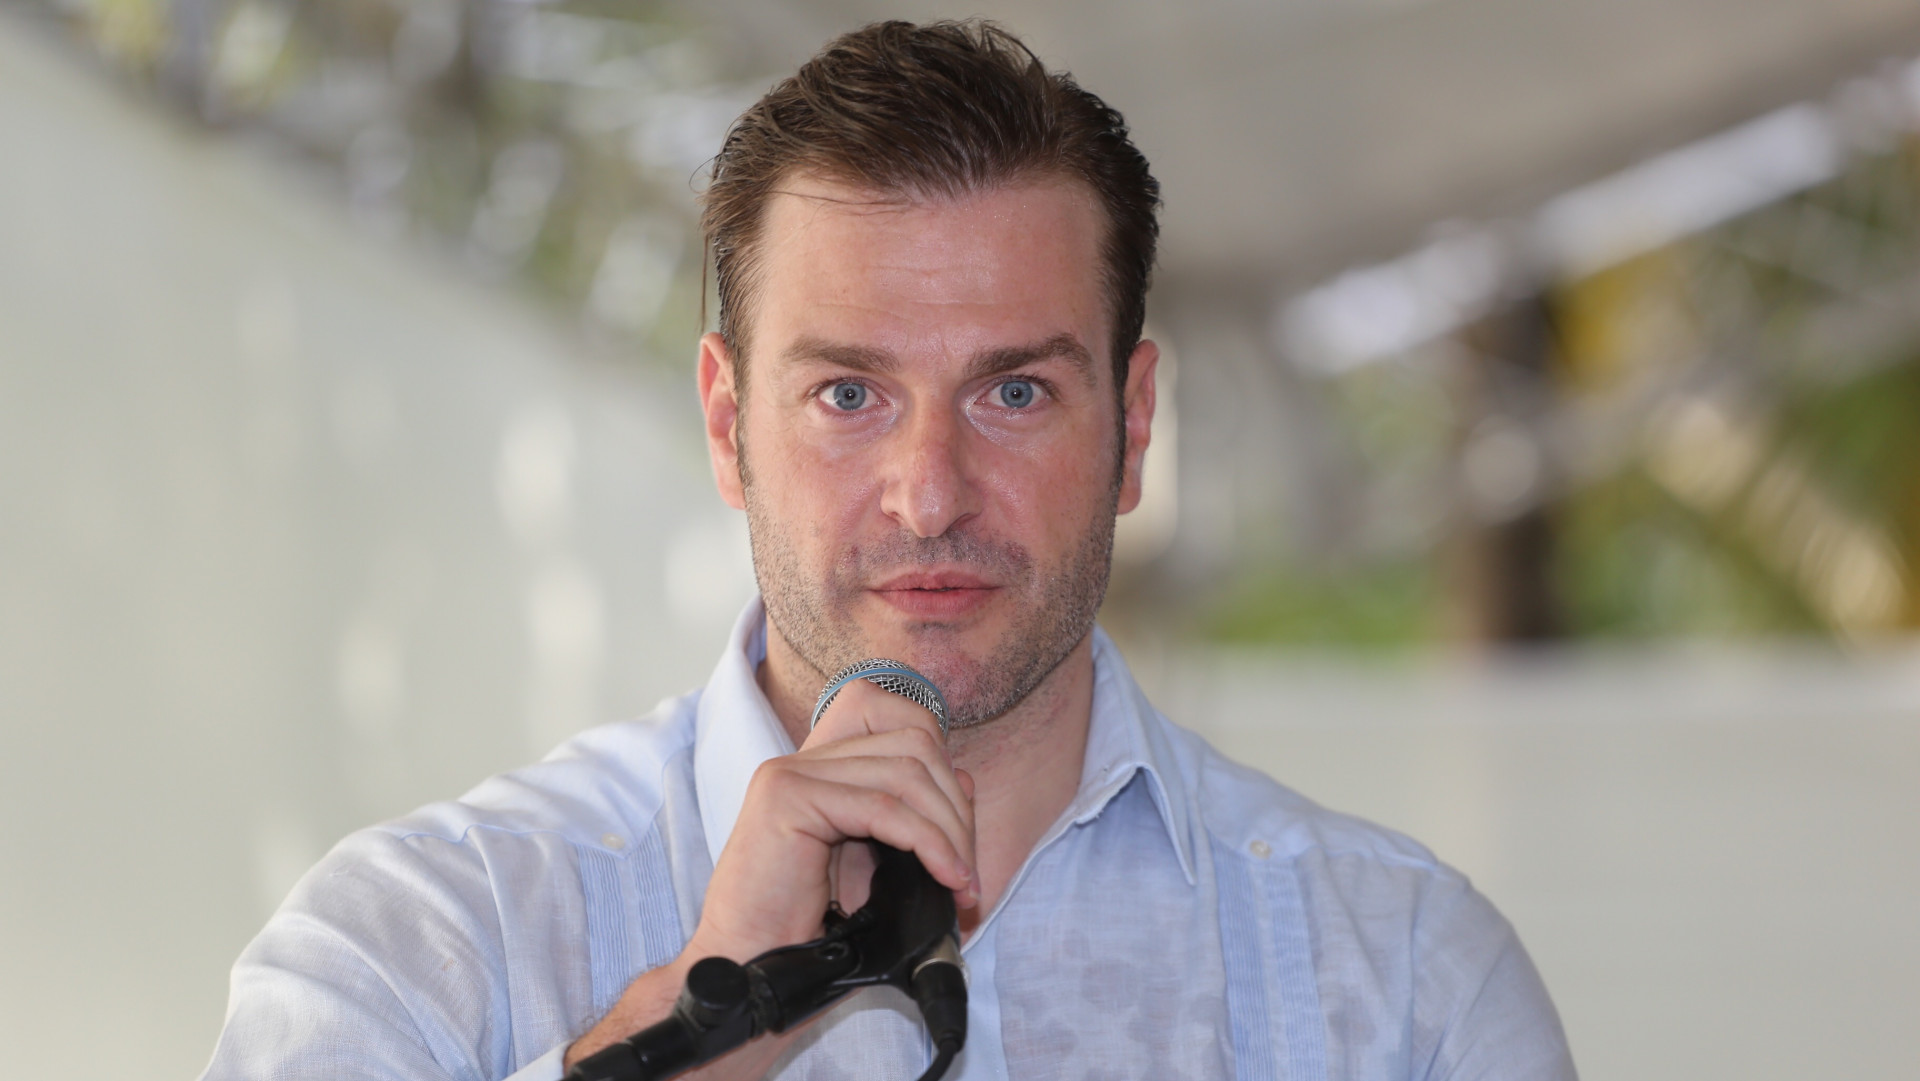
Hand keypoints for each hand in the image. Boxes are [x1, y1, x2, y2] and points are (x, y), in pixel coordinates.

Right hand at [565, 678, 976, 1070]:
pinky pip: (883, 807)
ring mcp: (791, 775)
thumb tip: (966, 783)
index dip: (949, 790)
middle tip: (967, 875)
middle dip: (956, 811)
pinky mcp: (789, 798)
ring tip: (961, 882)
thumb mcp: (873, 871)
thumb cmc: (806, 939)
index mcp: (820, 774)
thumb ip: (909, 824)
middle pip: (913, 748)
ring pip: (905, 774)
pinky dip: (927, 841)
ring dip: (948, 831)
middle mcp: (802, 764)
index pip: (907, 742)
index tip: (964, 852)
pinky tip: (946, 876)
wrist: (748, 976)